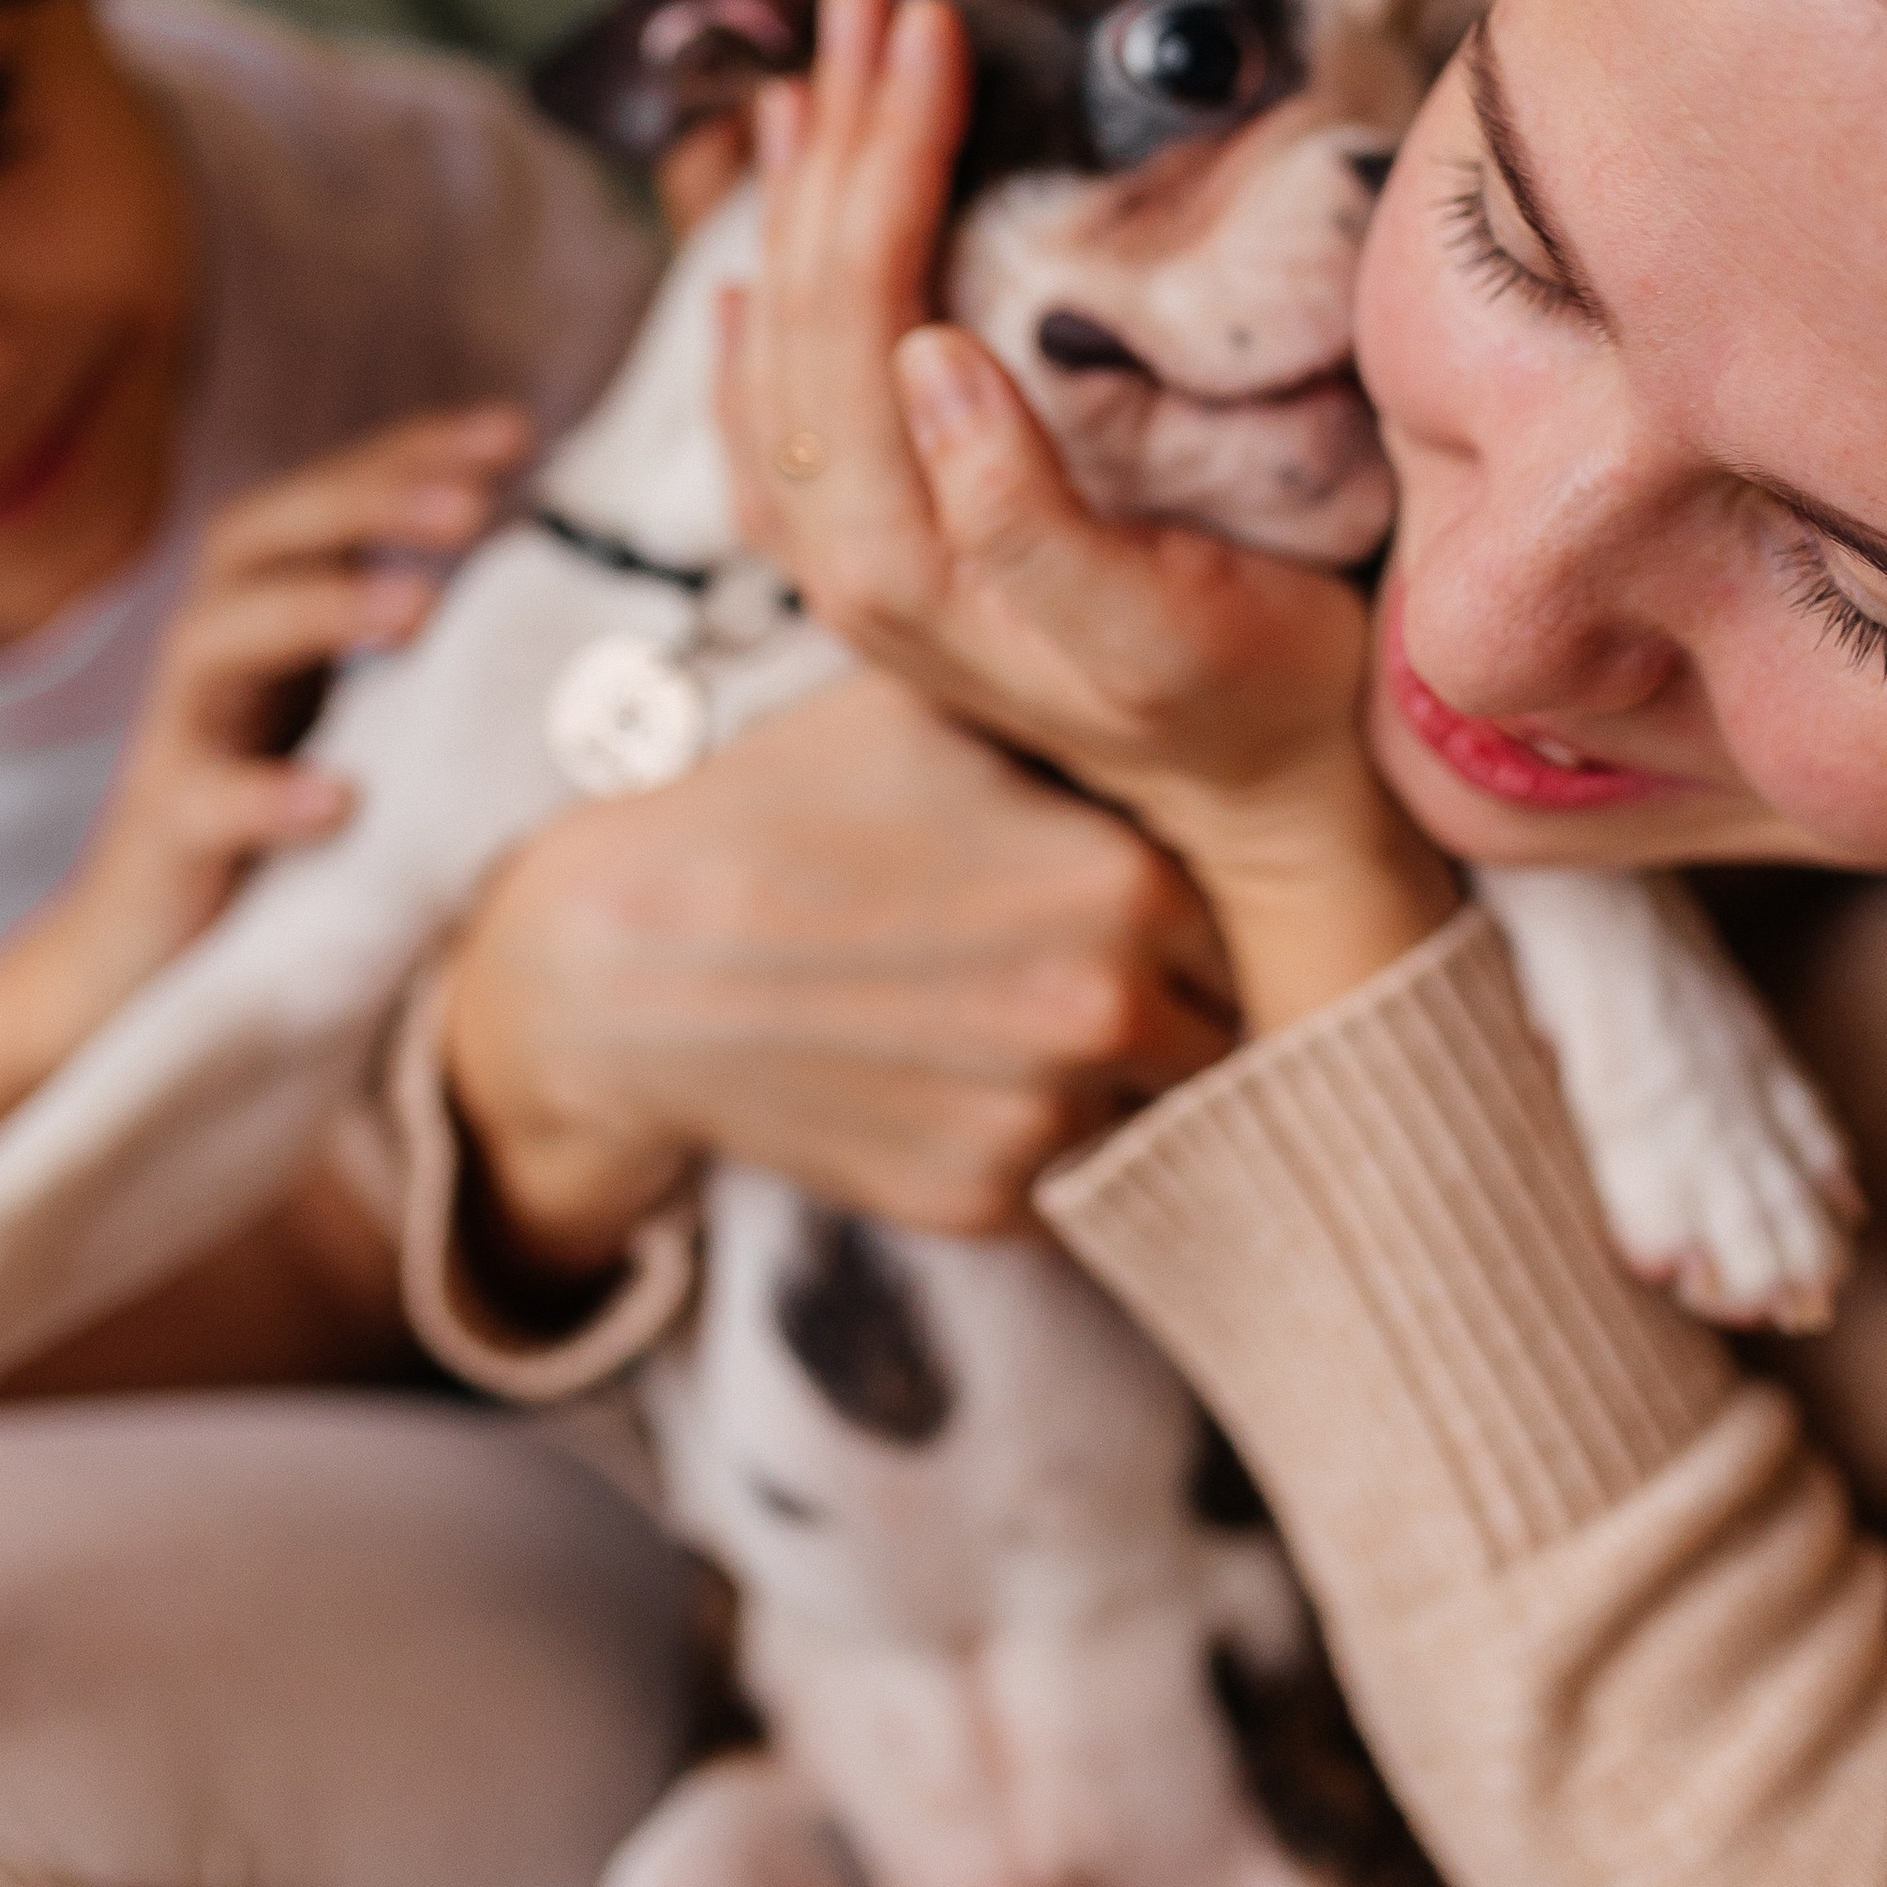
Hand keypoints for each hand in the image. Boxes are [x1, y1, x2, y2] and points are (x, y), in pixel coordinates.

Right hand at [16, 405, 532, 1059]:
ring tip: (418, 610)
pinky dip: (267, 792)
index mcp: (266, 615)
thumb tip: (583, 603)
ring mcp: (180, 740)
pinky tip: (339, 799)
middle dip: (365, 504)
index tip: (517, 429)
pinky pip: (203, 801)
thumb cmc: (285, 831)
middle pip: (262, 537)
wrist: (143, 966)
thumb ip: (433, 661)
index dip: (410, 454)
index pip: (328, 501)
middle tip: (471, 503)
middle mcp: (213, 656)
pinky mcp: (165, 837)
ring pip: (218, 641)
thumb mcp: (366, 728)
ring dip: (320, 611)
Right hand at [442, 667, 1236, 1265]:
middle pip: (1231, 1023)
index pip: (1255, 911)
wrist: (632, 962)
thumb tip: (1197, 681)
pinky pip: (1077, 1179)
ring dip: (1129, 1078)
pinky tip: (971, 1072)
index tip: (1172, 890)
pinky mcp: (984, 1206)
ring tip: (1034, 1017)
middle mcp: (1110, 1012)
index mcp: (1127, 881)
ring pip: (1164, 1111)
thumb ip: (1080, 714)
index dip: (1216, 901)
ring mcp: (1047, 1120)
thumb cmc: (789, 804)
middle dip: (1191, 997)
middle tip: (1112, 962)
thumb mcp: (938, 705)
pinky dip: (1049, 1139)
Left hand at [723, 0, 1455, 1032]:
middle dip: (837, 144)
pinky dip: (762, 326)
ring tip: (819, 73)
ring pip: (779, 348)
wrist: (1267, 806)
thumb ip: (1027, 513)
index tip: (926, 26)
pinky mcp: (885, 566)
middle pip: (803, 313)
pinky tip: (754, 267)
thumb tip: (926, 354)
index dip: (882, 160)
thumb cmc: (1249, 697)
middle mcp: (844, 563)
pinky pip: (780, 427)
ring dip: (798, 202)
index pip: (857, 315)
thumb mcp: (1159, 626)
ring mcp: (853, 566)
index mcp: (898, 562)